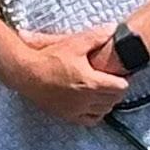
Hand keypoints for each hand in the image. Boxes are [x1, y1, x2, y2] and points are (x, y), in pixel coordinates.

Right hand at [0, 29, 129, 126]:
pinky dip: (96, 113)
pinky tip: (93, 103)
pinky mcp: (67, 115)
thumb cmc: (49, 58)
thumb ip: (96, 36)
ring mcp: (76, 109)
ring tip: (105, 91)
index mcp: (90, 82)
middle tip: (115, 81)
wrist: (25, 73)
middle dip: (117, 90)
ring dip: (108, 102)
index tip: (122, 73)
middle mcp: (85, 99)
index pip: (120, 87)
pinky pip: (90, 120)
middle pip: (114, 100)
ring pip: (104, 111)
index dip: (124, 79)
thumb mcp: (74, 43)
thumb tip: (113, 28)